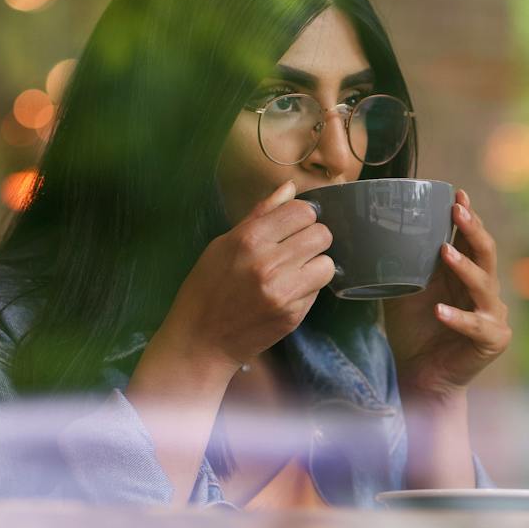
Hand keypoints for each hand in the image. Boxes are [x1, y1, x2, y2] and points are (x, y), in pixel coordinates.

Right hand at [144, 180, 333, 376]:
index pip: (302, 211)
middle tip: (297, 249)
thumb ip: (260, 214)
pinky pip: (318, 290)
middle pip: (322, 234)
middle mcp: (269, 263)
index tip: (293, 226)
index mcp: (249, 239)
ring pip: (328, 263)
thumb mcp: (223, 244)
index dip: (301, 216)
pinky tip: (288, 292)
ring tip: (295, 271)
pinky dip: (308, 288)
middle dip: (313, 239)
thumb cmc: (207, 288)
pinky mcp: (293, 315)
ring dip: (316, 265)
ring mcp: (283, 291)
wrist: (201, 340)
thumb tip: (290, 187)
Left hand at [384, 188, 511, 399]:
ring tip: (444, 252)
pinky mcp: (492, 339)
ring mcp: (492, 314)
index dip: (468, 217)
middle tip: (457, 210)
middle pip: (485, 253)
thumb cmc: (416, 331)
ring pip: (484, 285)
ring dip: (464, 267)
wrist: (422, 376)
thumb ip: (402, 265)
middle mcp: (485, 290)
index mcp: (466, 275)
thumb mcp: (406, 291)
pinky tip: (439, 311)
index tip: (457, 193)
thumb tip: (374, 232)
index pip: (471, 240)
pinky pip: (475, 325)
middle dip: (472, 230)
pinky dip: (456, 317)